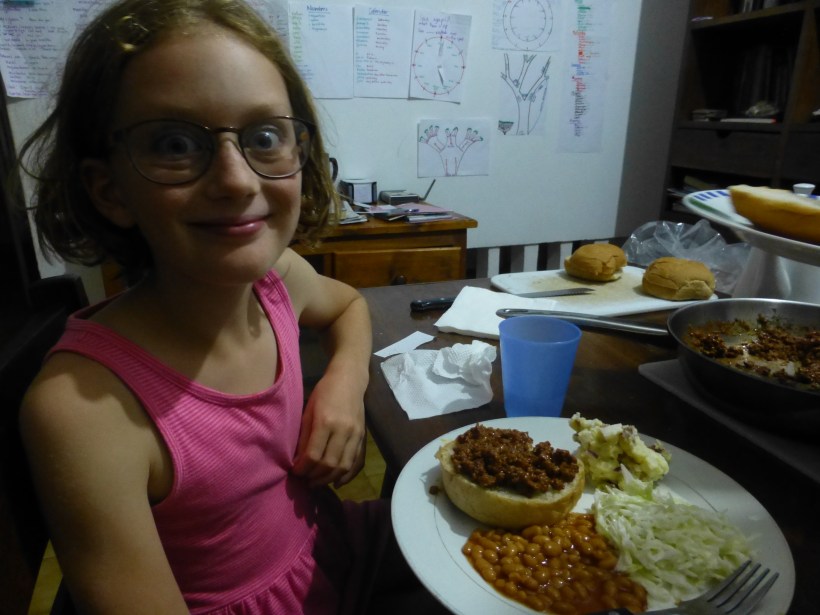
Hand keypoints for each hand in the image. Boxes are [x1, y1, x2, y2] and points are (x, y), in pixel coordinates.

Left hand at [292, 370, 365, 486]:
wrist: (349, 380)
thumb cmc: (324, 392)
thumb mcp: (308, 410)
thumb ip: (304, 437)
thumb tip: (298, 461)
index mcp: (325, 421)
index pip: (313, 455)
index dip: (303, 468)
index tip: (295, 472)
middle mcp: (343, 430)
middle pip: (329, 464)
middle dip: (314, 477)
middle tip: (305, 481)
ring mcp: (356, 434)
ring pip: (343, 466)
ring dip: (329, 479)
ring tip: (317, 482)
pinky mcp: (363, 437)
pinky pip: (357, 462)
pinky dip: (348, 476)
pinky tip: (337, 482)